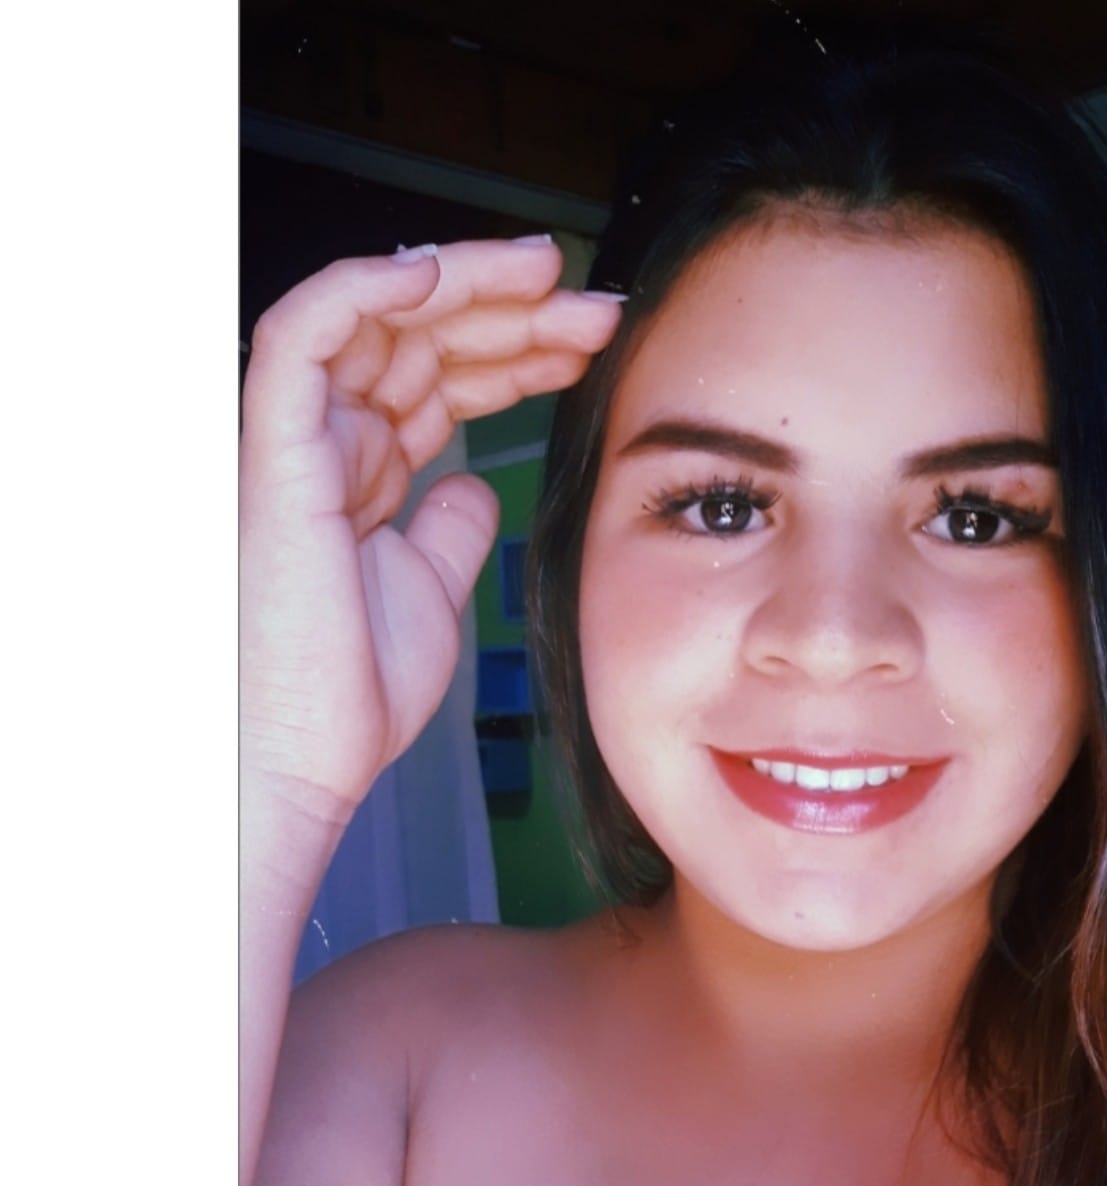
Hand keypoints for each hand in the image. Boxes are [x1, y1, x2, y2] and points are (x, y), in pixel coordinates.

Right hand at [238, 237, 621, 828]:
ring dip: (468, 288)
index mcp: (365, 475)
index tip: (594, 343)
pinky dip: (365, 291)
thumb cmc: (354, 690)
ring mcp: (301, 441)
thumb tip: (473, 484)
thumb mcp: (433, 593)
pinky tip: (437, 276)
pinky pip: (302, 335)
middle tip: (598, 303)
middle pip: (422, 341)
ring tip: (555, 277)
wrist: (308, 756)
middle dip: (514, 313)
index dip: (518, 351)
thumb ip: (452, 528)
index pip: (442, 380)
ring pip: (377, 320)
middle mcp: (330, 444)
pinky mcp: (275, 450)